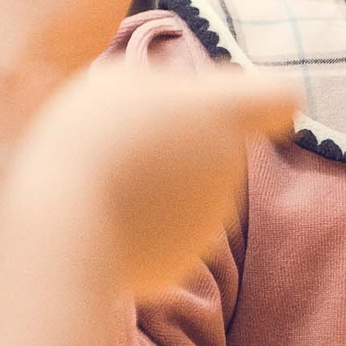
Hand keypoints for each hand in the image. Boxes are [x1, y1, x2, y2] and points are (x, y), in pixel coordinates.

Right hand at [0, 63, 297, 302]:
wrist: (66, 221)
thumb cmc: (92, 138)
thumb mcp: (121, 83)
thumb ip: (163, 89)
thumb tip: (173, 104)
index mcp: (222, 113)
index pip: (279, 98)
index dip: (267, 101)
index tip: (248, 106)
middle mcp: (229, 168)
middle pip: (214, 149)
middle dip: (177, 148)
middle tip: (121, 145)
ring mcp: (210, 220)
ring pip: (186, 196)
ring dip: (155, 190)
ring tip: (103, 184)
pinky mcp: (183, 262)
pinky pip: (162, 237)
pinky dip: (137, 232)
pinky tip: (103, 223)